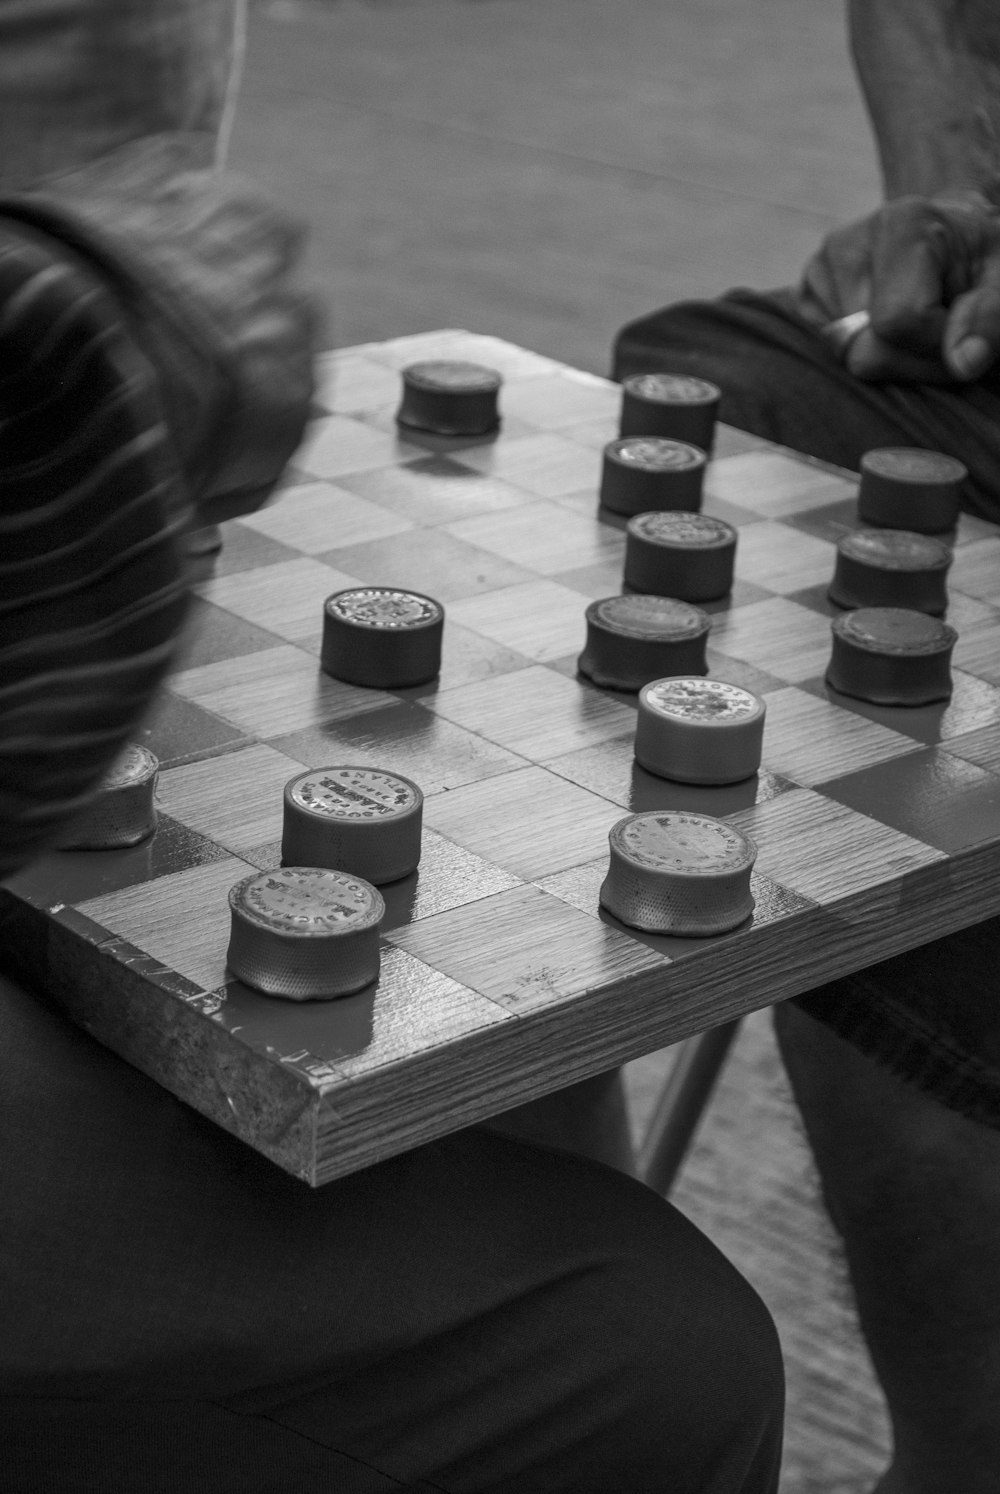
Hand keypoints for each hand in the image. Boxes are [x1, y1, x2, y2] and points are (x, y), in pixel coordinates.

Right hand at [797, 190, 999, 382]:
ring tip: (916, 323)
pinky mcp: (807, 293)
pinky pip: (828, 351)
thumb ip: (991, 318)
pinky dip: (862, 348)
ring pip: (844, 357)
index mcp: (903, 223)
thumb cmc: (980, 259)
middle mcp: (847, 241)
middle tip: (941, 337)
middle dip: (910, 361)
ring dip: (889, 357)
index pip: (898, 322)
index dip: (935, 347)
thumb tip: (964, 362)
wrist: (950, 236)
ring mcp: (820, 269)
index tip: (961, 333)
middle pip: (864, 351)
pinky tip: (886, 323)